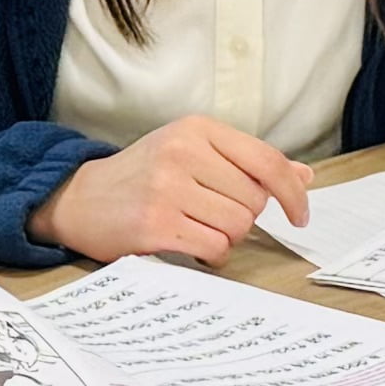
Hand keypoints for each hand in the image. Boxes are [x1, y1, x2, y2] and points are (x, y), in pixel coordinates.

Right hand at [36, 113, 320, 263]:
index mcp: (197, 129)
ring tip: (196, 229)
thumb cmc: (143, 176)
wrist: (79, 198)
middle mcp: (182, 153)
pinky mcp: (154, 225)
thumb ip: (247, 163)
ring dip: (225, 238)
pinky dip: (211, 256)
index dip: (293, 193)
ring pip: (236, 227)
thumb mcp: (192, 152)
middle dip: (242, 217)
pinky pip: (214, 249)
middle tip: (212, 216)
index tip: (300, 214)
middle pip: (253, 201)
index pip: (267, 161)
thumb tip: (304, 175)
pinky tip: (190, 246)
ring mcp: (167, 189)